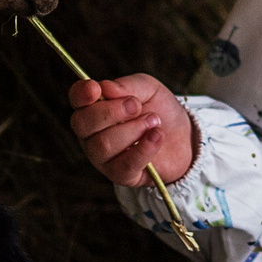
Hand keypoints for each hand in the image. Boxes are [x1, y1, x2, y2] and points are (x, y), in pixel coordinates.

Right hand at [67, 74, 196, 186]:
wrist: (184, 137)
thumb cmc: (159, 110)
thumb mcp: (148, 89)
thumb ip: (127, 86)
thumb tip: (105, 88)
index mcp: (93, 107)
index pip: (77, 99)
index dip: (81, 94)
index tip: (96, 89)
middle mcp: (91, 134)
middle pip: (83, 123)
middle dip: (112, 112)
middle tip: (137, 106)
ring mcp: (103, 157)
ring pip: (103, 145)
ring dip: (133, 129)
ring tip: (154, 122)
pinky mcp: (121, 175)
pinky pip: (125, 165)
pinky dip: (144, 148)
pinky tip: (157, 136)